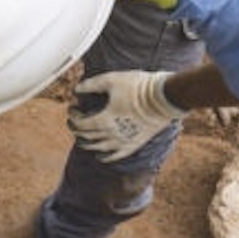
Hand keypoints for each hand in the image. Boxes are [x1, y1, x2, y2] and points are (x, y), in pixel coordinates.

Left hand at [68, 70, 184, 162]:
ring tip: (82, 138)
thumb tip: (76, 89)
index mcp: (103, 120)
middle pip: (86, 136)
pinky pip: (116, 156)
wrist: (166, 96)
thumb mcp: (111, 80)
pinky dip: (105, 157)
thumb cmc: (139, 87)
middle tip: (74, 120)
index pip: (79, 124)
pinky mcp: (135, 144)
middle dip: (77, 128)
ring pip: (98, 148)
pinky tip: (100, 156)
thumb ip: (91, 84)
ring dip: (87, 143)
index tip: (73, 108)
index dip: (72, 116)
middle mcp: (111, 134)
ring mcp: (123, 141)